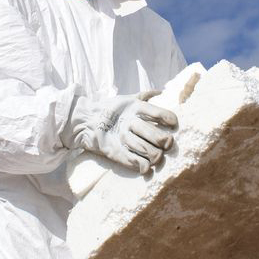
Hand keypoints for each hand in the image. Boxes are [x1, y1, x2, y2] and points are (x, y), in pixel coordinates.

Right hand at [62, 93, 177, 173]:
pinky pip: (129, 159)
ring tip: (158, 157)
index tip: (174, 124)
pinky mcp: (112, 149)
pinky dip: (140, 165)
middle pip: (152, 133)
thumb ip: (145, 95)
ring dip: (154, 155)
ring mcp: (121, 136)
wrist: (84, 120)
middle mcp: (129, 121)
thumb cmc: (111, 109)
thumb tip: (161, 91)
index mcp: (134, 107)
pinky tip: (146, 168)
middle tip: (168, 144)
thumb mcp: (128, 99)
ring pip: (143, 148)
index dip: (169, 118)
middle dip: (163, 140)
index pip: (157, 112)